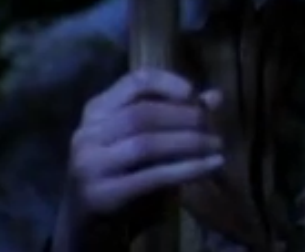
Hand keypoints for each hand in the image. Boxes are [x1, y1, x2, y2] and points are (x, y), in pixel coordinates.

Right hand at [62, 68, 223, 229]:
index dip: (169, 82)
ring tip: (217, 145)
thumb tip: (216, 97)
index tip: (195, 94)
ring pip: (146, 144)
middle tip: (213, 126)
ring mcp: (89, 164)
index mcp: (97, 109)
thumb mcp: (146, 138)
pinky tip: (211, 166)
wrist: (89, 223)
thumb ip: (177, 115)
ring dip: (189, 142)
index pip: (134, 81)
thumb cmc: (123, 172)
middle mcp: (88, 133)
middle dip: (184, 117)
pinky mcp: (101, 195)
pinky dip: (187, 169)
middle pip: (142, 113)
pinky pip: (152, 177)